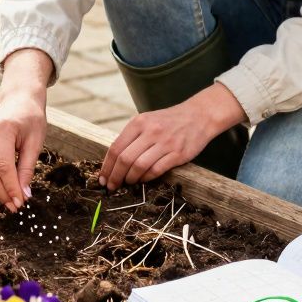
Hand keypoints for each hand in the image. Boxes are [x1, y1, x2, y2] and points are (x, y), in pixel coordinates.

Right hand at [0, 91, 45, 211]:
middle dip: (1, 193)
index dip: (11, 187)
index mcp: (3, 129)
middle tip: (14, 206)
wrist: (18, 100)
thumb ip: (28, 168)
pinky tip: (0, 190)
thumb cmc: (31, 120)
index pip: (4, 166)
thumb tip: (24, 195)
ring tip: (8, 201)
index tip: (21, 202)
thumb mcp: (36, 142)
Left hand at [99, 83, 243, 190]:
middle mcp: (151, 131)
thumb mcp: (147, 120)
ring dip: (130, 179)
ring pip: (139, 166)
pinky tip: (143, 179)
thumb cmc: (169, 121)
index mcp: (139, 122)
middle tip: (111, 186)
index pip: (115, 148)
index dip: (106, 166)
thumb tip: (113, 161)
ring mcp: (165, 143)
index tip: (102, 178)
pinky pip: (156, 170)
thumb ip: (131, 137)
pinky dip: (146, 178)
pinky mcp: (178, 154)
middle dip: (115, 176)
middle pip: (124, 159)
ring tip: (128, 183)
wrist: (199, 115)